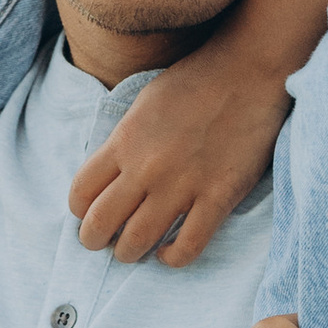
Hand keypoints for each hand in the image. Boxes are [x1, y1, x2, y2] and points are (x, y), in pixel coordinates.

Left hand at [68, 36, 292, 264]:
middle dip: (93, 239)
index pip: (81, 192)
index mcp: (124, 141)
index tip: (88, 213)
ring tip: (132, 251)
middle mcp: (146, 168)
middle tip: (101, 242)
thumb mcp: (144, 103)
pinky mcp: (218, 197)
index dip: (79, 210)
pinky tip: (170, 252)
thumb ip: (125, 139)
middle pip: (100, 223)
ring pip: (138, 242)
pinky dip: (173, 258)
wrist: (247, 69)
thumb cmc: (196, 80)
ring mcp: (182, 185)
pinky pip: (189, 246)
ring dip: (128, 253)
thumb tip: (113, 171)